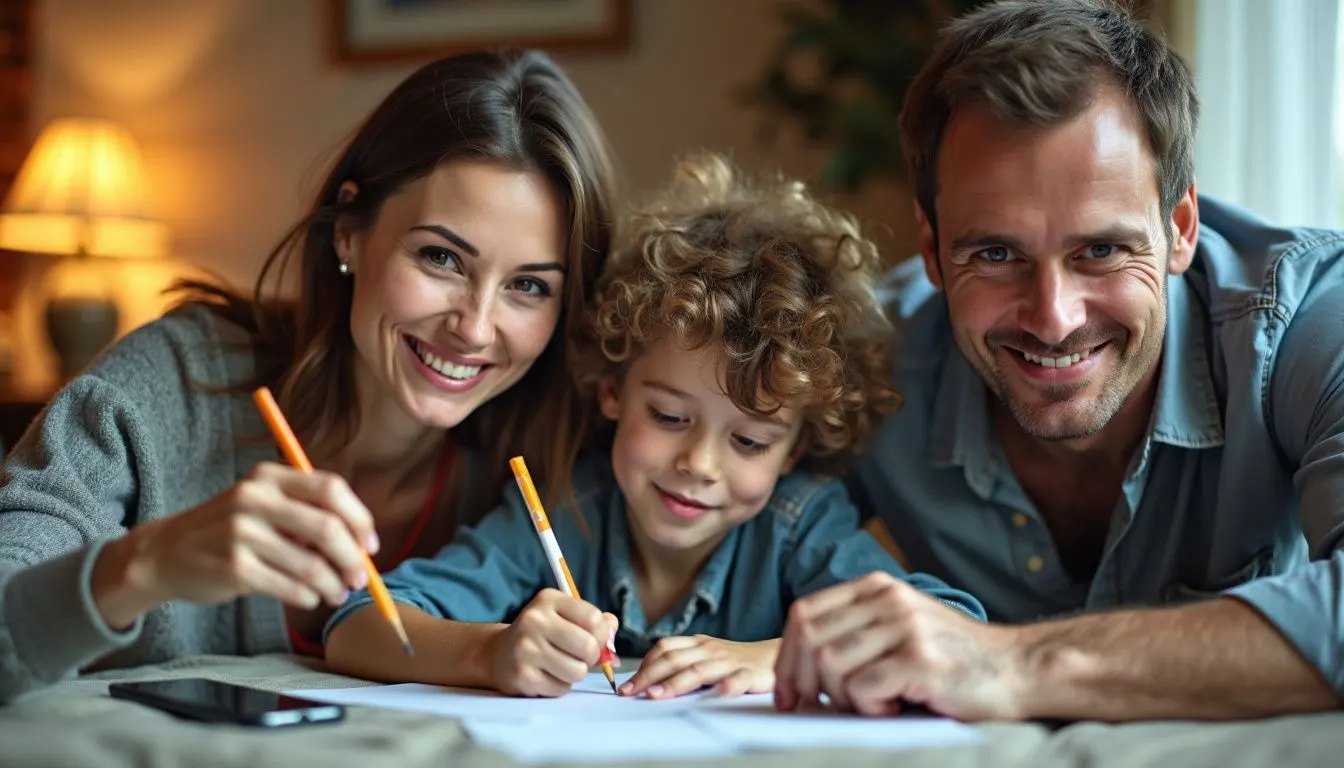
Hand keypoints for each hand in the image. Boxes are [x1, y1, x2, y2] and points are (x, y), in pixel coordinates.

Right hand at [99, 462, 378, 622]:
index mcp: (269, 477)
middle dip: (353, 558)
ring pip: (312, 564)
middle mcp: (255, 499)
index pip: (331, 489)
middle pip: (327, 528)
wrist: (164, 553)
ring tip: (337, 593)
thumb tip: (362, 544)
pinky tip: (310, 598)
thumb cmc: (227, 530)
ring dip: (333, 585)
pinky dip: (309, 596)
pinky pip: (290, 586)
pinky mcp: (234, 567)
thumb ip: (305, 514)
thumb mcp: (261, 505)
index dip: (359, 518)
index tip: (371, 544)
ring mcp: (242, 533)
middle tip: (361, 578)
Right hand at [488, 588, 618, 696]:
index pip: (594, 619)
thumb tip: (613, 646)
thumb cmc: (543, 634)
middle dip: (591, 657)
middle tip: (580, 657)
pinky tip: (547, 675)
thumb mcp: (566, 616)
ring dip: (576, 673)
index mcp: (549, 599)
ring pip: (577, 671)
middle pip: (588, 646)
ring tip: (562, 665)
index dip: (601, 635)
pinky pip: (561, 688)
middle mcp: (534, 620)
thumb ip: (598, 623)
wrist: (499, 653)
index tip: (592, 639)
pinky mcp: (522, 676)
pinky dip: (560, 685)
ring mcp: (526, 649)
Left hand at [620, 635, 777, 698]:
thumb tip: (648, 680)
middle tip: (630, 693)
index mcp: (699, 644)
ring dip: (675, 683)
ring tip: (656, 696)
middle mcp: (711, 650)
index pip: (665, 648)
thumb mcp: (706, 656)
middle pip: (674, 659)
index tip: (628, 683)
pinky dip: (729, 685)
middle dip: (648, 676)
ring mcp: (730, 662)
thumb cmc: (735, 660)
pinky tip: (721, 692)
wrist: (774, 656)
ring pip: (699, 671)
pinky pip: (739, 679)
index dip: (644, 664)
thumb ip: (683, 663)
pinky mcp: (751, 675)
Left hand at [774, 571, 1026, 720]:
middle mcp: (888, 599)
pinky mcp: (919, 659)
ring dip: (843, 698)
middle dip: (802, 683)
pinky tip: (896, 707)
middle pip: (809, 639)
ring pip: (830, 665)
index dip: (786, 657)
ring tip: (875, 704)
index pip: (804, 614)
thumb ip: (854, 634)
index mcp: (876, 587)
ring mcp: (904, 626)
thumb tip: (795, 670)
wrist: (1019, 669)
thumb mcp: (899, 628)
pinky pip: (862, 689)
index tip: (786, 693)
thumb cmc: (954, 659)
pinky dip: (869, 708)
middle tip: (816, 709)